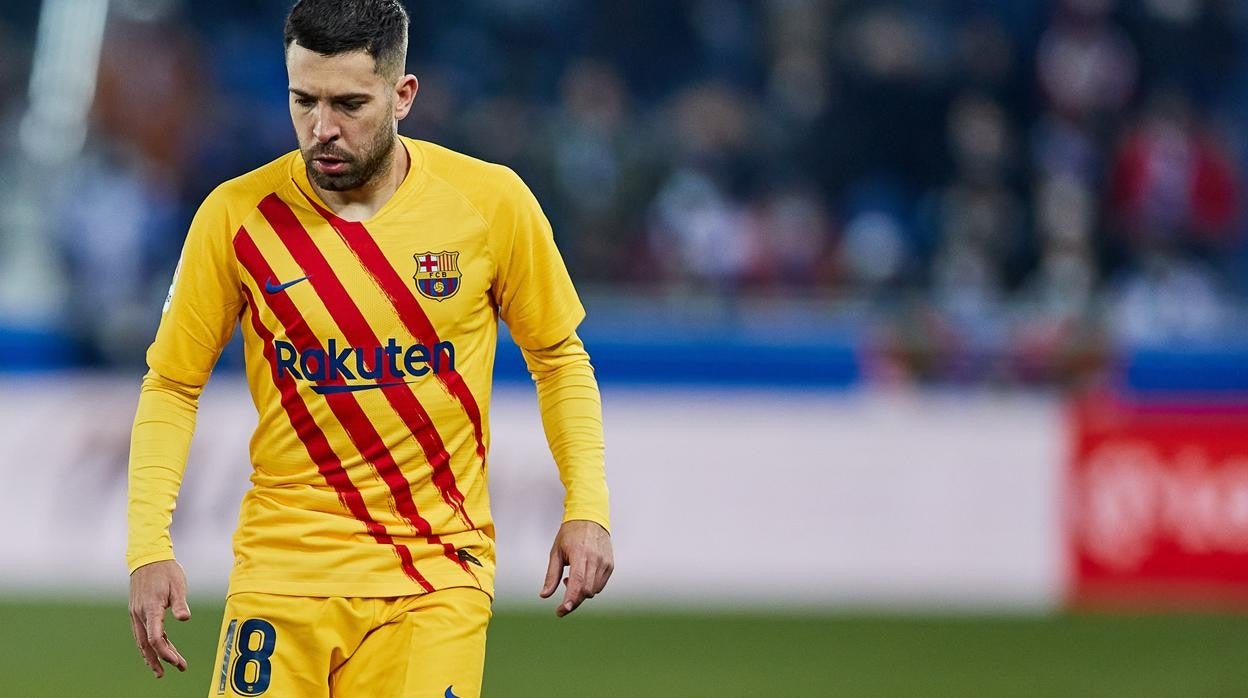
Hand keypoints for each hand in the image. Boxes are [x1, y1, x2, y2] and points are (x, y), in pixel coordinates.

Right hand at [128, 559, 190, 677]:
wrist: (147, 558)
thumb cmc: (166, 571)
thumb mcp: (178, 585)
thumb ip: (180, 603)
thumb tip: (185, 619)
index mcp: (151, 609)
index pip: (156, 638)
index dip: (166, 653)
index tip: (176, 662)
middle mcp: (140, 614)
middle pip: (146, 644)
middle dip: (158, 660)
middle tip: (170, 673)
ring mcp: (137, 613)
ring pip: (142, 640)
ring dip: (151, 655)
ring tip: (161, 669)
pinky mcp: (137, 611)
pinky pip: (142, 632)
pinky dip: (149, 644)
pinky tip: (158, 650)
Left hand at [539, 520, 612, 616]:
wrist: (590, 518)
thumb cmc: (570, 534)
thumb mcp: (556, 552)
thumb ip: (551, 575)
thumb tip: (544, 595)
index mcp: (580, 553)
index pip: (578, 581)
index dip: (571, 598)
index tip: (563, 609)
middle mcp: (595, 558)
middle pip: (586, 590)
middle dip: (574, 601)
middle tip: (562, 605)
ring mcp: (605, 562)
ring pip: (594, 590)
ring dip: (581, 593)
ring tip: (570, 580)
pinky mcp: (610, 565)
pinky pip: (600, 585)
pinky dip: (590, 588)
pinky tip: (581, 577)